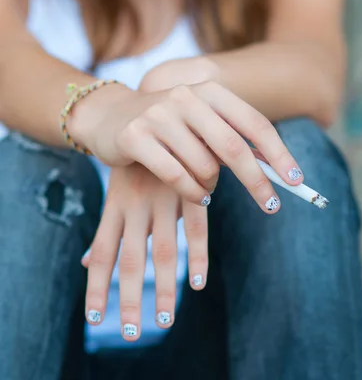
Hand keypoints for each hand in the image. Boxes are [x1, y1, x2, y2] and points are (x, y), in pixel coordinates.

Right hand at [70, 59, 303, 211]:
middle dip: (257, 181)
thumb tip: (274, 170)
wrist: (109, 115)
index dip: (278, 152)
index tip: (297, 180)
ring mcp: (158, 114)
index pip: (253, 122)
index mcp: (209, 91)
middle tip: (272, 206)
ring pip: (204, 166)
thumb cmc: (166, 126)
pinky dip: (192, 192)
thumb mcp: (200, 124)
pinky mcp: (135, 135)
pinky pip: (176, 176)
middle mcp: (185, 97)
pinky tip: (196, 195)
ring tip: (207, 190)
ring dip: (212, 187)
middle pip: (233, 147)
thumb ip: (230, 139)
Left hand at [81, 164, 208, 340]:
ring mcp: (163, 199)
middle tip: (132, 332)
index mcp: (116, 205)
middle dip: (130, 298)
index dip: (98, 286)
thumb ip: (106, 228)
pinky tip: (198, 282)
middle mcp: (136, 206)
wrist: (157, 110)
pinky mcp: (190, 190)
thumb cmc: (135, 160)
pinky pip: (195, 229)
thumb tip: (83, 263)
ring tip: (165, 320)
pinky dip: (197, 257)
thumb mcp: (116, 189)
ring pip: (163, 252)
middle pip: (131, 261)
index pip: (102, 253)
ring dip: (165, 288)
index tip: (96, 317)